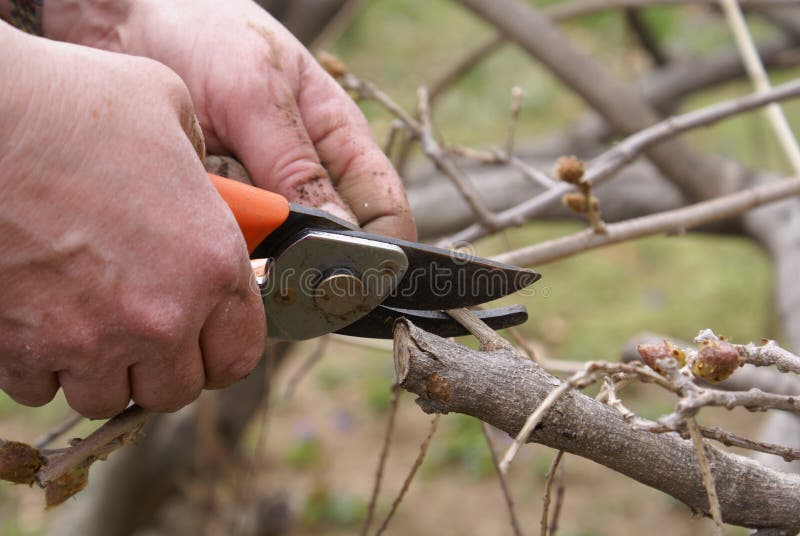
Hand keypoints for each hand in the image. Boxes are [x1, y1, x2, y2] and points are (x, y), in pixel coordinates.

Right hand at [0, 26, 264, 417]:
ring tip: (88, 321)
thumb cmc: (71, 103)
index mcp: (212, 264)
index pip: (239, 356)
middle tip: (142, 329)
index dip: (222, 350)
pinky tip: (38, 319)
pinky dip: (42, 364)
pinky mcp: (20, 350)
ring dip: (101, 369)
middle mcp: (160, 317)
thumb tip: (205, 191)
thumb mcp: (172, 112)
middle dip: (161, 365)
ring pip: (106, 397)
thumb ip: (204, 171)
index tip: (206, 339)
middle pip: (174, 390)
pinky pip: (40, 388)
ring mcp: (88, 341)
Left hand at [51, 0, 416, 240]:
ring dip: (242, 234)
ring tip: (212, 183)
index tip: (347, 276)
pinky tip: (188, 192)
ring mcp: (261, 201)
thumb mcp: (257, 90)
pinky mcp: (221, 214)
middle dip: (295, 251)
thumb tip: (340, 234)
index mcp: (341, 144)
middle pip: (327, 246)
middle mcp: (306, 180)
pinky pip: (226, 243)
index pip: (385, 213)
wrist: (123, 25)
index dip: (379, 251)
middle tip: (258, 236)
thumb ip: (295, 162)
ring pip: (271, 252)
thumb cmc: (205, 36)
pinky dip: (206, 228)